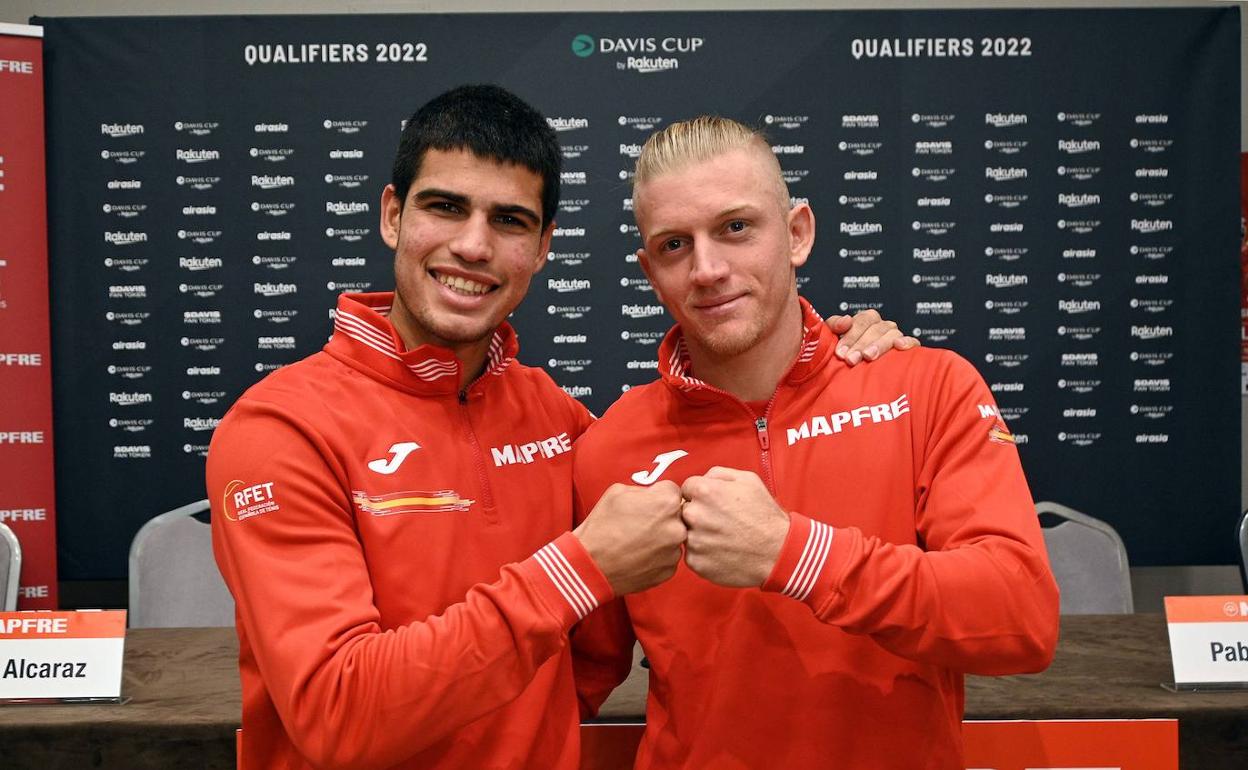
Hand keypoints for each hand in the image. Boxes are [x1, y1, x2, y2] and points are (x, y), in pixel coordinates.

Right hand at [573, 481, 686, 595]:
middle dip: (662, 517)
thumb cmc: (601, 527)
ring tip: (637, 541)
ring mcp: (674, 551)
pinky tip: (638, 555)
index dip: (658, 496)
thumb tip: (654, 495)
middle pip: (677, 516)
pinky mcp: (669, 570)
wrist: (590, 564)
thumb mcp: (617, 492)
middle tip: (641, 524)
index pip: (673, 491)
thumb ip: (644, 490)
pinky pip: (668, 557)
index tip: (647, 504)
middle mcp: (676, 527)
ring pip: (673, 537)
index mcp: (666, 502)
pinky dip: (657, 556)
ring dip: (661, 537)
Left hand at [680, 467, 788, 587]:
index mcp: (705, 491)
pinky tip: (721, 551)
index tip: (713, 504)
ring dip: (699, 534)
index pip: (686, 488)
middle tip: (720, 521)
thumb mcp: (748, 480)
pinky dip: (703, 553)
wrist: (778, 552)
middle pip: (684, 510)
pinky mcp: (696, 562)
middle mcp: (695, 515)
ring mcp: (694, 540)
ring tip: (722, 537)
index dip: (701, 495)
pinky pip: (691, 554)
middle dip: (698, 514)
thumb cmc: (765, 516)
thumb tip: (702, 478)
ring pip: (686, 533)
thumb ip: (718, 474)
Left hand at [824, 308, 919, 365]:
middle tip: (850, 360)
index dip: (851, 335)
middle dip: (861, 344)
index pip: (862, 320)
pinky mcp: (908, 349)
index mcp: (866, 320)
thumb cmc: (844, 354)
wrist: (854, 375)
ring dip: (879, 345)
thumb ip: (834, 325)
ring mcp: (895, 336)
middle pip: (876, 328)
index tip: (840, 352)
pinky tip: (899, 346)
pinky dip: (908, 342)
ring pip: (892, 334)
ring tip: (868, 357)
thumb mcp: (833, 338)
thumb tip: (846, 321)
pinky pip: (913, 342)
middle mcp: (882, 326)